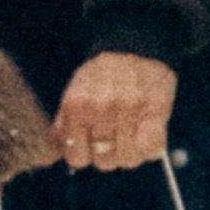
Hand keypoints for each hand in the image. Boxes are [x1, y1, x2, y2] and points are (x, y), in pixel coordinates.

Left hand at [52, 50, 176, 171]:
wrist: (132, 48)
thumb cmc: (100, 77)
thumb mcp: (74, 95)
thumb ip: (64, 126)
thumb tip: (53, 157)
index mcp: (76, 105)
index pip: (77, 158)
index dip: (85, 157)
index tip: (91, 149)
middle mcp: (101, 106)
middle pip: (104, 161)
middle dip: (109, 156)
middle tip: (114, 142)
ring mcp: (130, 107)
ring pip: (129, 158)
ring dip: (131, 153)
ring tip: (131, 138)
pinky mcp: (156, 107)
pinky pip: (152, 147)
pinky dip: (151, 149)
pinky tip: (147, 139)